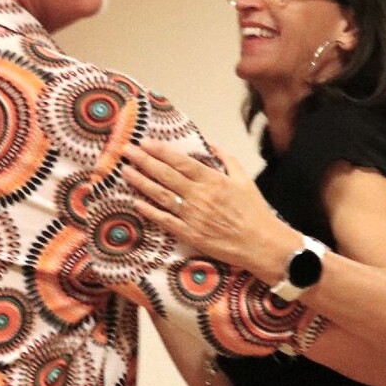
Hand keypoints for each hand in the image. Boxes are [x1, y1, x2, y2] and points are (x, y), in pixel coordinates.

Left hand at [123, 140, 293, 283]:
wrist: (261, 243)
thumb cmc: (254, 211)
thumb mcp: (244, 179)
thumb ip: (226, 159)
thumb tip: (211, 144)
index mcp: (212, 180)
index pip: (180, 161)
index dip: (160, 151)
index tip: (145, 142)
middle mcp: (199, 196)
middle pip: (165, 175)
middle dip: (144, 161)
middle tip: (126, 150)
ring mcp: (192, 216)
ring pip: (161, 195)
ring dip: (141, 182)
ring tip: (125, 171)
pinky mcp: (189, 235)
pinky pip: (165, 221)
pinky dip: (149, 212)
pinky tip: (135, 202)